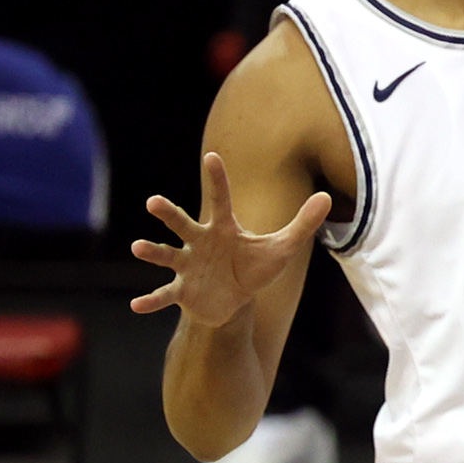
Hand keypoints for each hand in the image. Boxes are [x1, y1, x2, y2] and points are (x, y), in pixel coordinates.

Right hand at [132, 153, 329, 326]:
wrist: (235, 301)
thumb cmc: (254, 268)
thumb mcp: (282, 248)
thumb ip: (303, 224)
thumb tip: (327, 197)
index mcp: (224, 229)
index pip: (221, 199)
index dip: (217, 179)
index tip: (212, 156)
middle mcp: (200, 243)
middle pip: (183, 224)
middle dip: (169, 214)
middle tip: (153, 201)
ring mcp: (188, 266)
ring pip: (168, 255)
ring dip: (152, 251)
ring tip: (137, 246)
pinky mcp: (182, 291)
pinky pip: (164, 295)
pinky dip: (151, 301)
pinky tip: (136, 306)